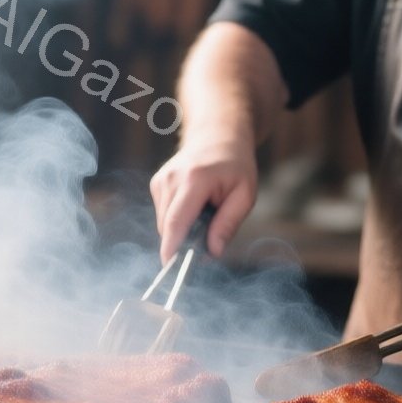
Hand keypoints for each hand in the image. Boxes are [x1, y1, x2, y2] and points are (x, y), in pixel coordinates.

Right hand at [149, 137, 255, 259]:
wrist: (217, 135)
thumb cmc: (235, 165)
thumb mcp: (244, 194)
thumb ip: (228, 224)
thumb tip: (212, 252)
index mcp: (194, 180)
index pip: (176, 220)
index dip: (171, 247)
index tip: (170, 267)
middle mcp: (171, 179)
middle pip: (169, 226)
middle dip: (185, 242)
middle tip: (210, 240)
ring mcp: (161, 180)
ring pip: (164, 223)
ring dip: (182, 230)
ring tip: (205, 213)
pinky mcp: (156, 184)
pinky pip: (164, 215)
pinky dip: (178, 220)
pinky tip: (195, 207)